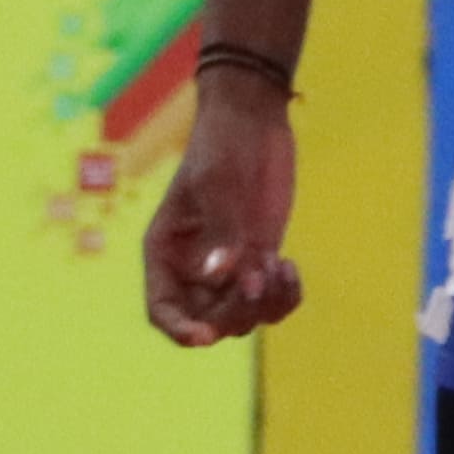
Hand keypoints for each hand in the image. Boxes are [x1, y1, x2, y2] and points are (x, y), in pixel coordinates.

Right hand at [142, 80, 305, 349]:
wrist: (252, 117)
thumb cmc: (221, 144)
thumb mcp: (219, 185)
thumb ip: (225, 233)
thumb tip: (229, 279)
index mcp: (166, 252)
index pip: (163, 309)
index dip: (179, 330)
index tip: (204, 337)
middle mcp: (195, 267)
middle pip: (209, 319)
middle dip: (236, 311)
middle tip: (263, 277)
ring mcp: (231, 266)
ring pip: (244, 316)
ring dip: (265, 305)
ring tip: (281, 266)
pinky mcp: (261, 258)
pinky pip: (271, 300)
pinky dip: (284, 297)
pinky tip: (291, 268)